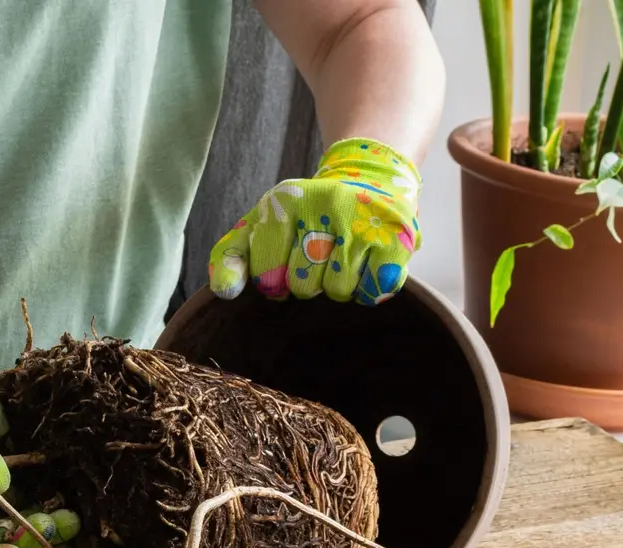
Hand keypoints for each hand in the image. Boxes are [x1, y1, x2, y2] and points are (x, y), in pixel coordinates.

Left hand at [208, 137, 420, 305]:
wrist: (369, 180)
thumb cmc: (304, 216)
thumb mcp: (259, 224)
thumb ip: (230, 256)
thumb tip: (224, 292)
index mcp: (286, 200)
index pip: (265, 274)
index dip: (273, 282)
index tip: (283, 264)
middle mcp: (327, 204)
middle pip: (302, 285)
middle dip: (306, 283)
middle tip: (317, 259)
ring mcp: (365, 220)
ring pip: (337, 290)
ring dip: (336, 286)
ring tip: (341, 259)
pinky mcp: (398, 239)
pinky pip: (372, 291)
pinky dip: (366, 290)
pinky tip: (365, 265)